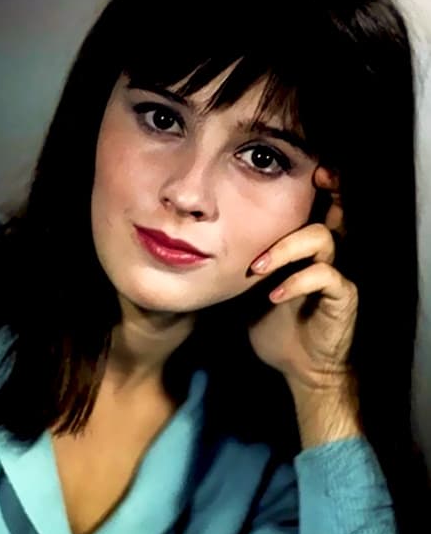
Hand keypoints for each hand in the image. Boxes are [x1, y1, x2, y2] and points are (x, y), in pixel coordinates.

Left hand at [247, 167, 357, 393]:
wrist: (298, 366)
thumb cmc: (271, 322)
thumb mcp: (248, 286)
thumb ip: (237, 258)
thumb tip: (191, 241)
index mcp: (301, 245)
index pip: (310, 205)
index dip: (308, 183)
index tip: (291, 167)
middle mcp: (322, 252)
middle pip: (332, 208)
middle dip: (323, 189)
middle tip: (309, 178)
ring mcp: (335, 273)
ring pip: (321, 238)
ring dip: (284, 247)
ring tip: (256, 268)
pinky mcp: (342, 297)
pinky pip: (325, 277)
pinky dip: (297, 282)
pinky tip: (274, 296)